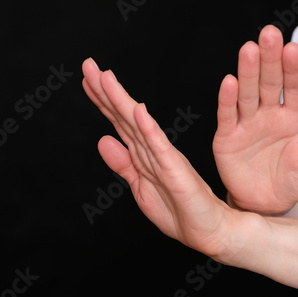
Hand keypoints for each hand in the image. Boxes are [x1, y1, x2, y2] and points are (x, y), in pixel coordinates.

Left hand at [82, 58, 250, 259]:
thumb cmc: (179, 210)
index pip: (119, 121)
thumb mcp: (140, 188)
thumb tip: (103, 140)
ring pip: (138, 125)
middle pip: (125, 116)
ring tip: (106, 78)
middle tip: (88, 65)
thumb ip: (123, 164)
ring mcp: (164, 158)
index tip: (87, 79)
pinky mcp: (176, 171)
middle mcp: (152, 150)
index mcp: (143, 154)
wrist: (209, 231)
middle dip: (106, 91)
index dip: (102, 101)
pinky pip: (159, 148)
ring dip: (121, 101)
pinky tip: (138, 111)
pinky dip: (148, 129)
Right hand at [213, 26, 297, 214]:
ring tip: (249, 51)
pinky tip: (229, 83)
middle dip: (269, 59)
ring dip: (247, 72)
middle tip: (268, 36)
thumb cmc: (296, 179)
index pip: (295, 86)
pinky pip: (228, 115)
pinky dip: (227, 100)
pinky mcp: (228, 137)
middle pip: (269, 82)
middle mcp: (269, 114)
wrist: (270, 203)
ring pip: (247, 93)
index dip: (294, 68)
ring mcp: (247, 123)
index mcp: (294, 115)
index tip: (293, 49)